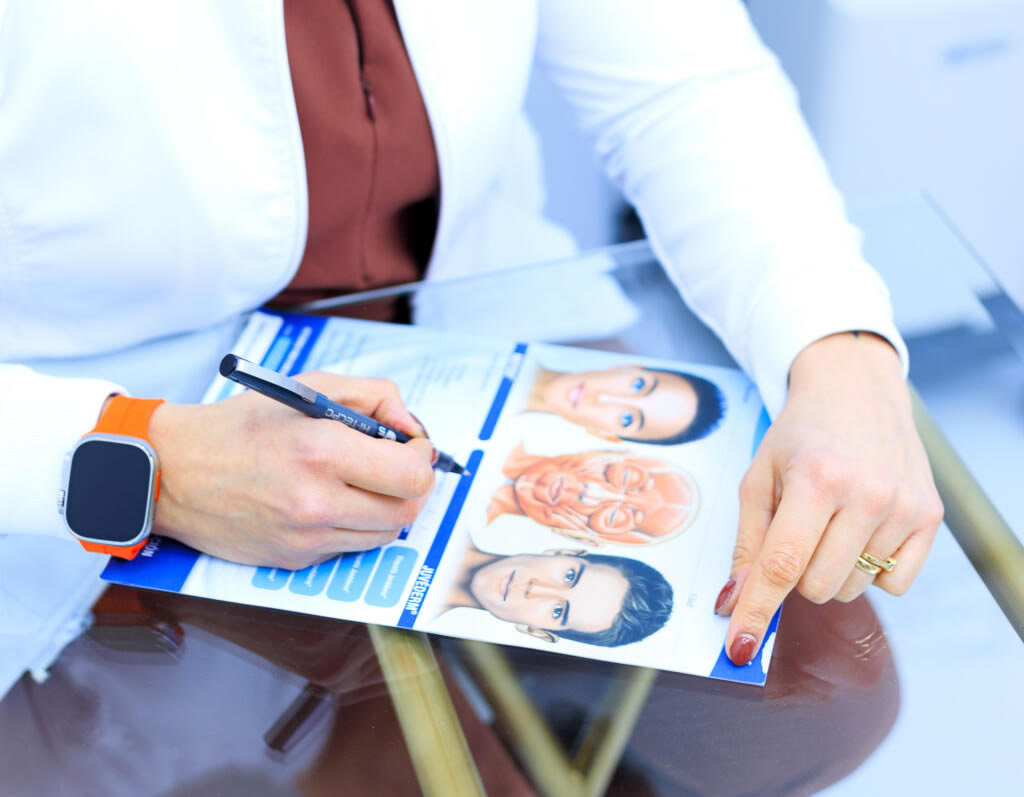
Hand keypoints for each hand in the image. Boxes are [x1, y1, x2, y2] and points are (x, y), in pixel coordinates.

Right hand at [148, 371, 435, 567]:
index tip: (412, 446)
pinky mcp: (296, 559)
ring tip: (361, 482)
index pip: (412, 475)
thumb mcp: (308, 388)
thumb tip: (410, 428)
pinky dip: (354, 525)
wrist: (173, 472)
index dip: (422, 457)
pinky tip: (331, 501)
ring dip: (386, 508)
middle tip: (396, 466)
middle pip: (406, 511)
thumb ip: (373, 397)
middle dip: (412, 486)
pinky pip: (350, 547)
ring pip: (384, 535)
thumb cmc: (241, 425)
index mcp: (322, 452)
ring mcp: (306, 538)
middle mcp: (317, 502)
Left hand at [716, 332, 942, 664]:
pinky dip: (871, 570)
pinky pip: (894, 585)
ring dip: (831, 569)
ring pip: (852, 588)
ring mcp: (903, 507)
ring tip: (830, 520)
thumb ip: (747, 542)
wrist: (856, 390)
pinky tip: (861, 529)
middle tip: (797, 531)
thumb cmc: (800, 434)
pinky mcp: (930, 517)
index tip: (740, 647)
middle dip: (794, 573)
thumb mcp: (759, 476)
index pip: (782, 564)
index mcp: (817, 478)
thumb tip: (735, 602)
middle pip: (816, 586)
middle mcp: (867, 494)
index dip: (757, 611)